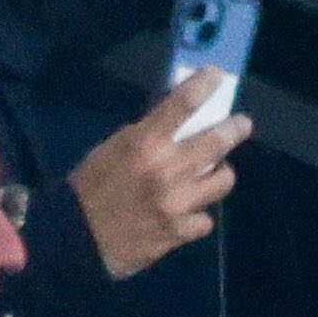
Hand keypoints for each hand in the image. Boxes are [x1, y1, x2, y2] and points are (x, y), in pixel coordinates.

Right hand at [69, 70, 251, 279]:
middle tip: (241, 125)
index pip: (183, 103)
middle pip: (218, 141)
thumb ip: (149, 133)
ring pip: (222, 181)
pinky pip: (205, 219)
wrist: (76, 241)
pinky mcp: (178, 232)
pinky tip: (189, 213)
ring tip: (214, 173)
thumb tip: (179, 116)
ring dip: (220, 174)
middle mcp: (166, 170)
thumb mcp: (115, 147)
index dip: (204, 84)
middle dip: (235, 129)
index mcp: (145, 143)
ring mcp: (176, 203)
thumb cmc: (92, 187)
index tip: (216, 75)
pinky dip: (199, 215)